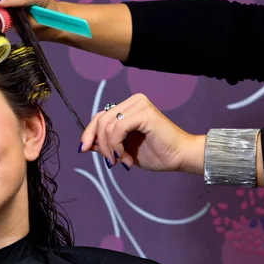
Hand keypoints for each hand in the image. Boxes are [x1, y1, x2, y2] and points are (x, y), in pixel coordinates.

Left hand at [80, 94, 204, 173]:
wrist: (179, 158)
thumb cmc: (156, 153)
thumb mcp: (123, 150)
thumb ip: (106, 144)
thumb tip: (85, 144)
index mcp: (128, 107)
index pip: (99, 116)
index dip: (88, 133)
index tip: (83, 150)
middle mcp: (133, 101)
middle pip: (100, 120)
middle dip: (99, 144)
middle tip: (110, 162)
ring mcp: (139, 105)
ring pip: (107, 125)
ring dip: (111, 149)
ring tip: (122, 161)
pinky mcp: (144, 113)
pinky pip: (118, 128)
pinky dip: (117, 145)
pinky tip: (126, 157)